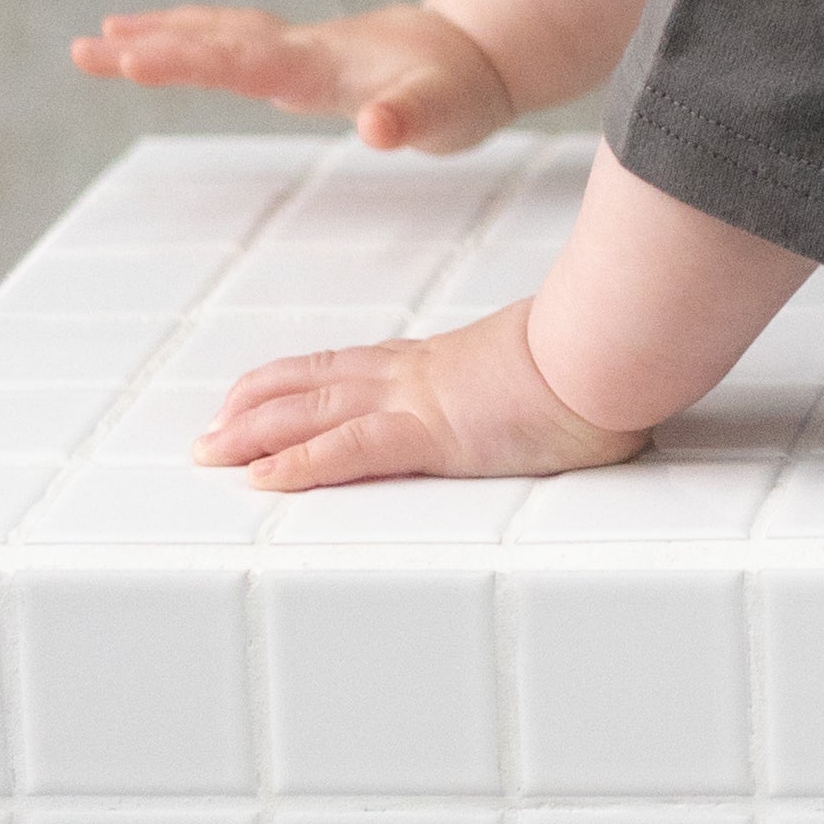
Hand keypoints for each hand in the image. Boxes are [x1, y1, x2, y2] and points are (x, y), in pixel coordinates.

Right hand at [71, 0, 514, 154]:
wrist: (478, 52)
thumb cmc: (460, 89)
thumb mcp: (446, 112)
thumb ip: (410, 119)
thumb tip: (376, 127)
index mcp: (320, 63)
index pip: (241, 59)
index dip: (186, 59)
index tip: (130, 57)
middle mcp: (299, 48)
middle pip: (213, 42)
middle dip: (149, 46)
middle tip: (83, 51)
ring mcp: (296, 47)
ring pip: (216, 34)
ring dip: (159, 35)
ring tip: (97, 40)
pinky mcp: (299, 55)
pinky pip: (231, 39)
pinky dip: (191, 35)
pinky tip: (162, 38)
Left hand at [193, 292, 647, 493]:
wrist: (615, 345)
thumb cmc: (603, 357)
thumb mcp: (554, 371)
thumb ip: (533, 382)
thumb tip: (554, 397)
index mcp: (444, 362)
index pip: (353, 366)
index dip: (298, 379)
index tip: (258, 392)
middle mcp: (418, 374)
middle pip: (316, 385)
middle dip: (255, 408)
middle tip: (208, 432)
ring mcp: (420, 401)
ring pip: (314, 412)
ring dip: (254, 434)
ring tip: (209, 452)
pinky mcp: (431, 433)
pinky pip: (349, 450)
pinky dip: (299, 464)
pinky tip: (261, 478)